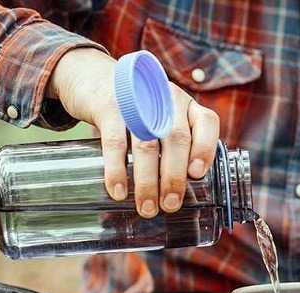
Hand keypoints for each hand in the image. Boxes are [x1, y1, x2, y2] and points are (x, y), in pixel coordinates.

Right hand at [45, 48, 219, 217]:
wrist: (93, 78)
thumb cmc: (135, 110)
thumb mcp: (160, 118)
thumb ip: (173, 146)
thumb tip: (179, 194)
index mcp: (184, 105)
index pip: (206, 122)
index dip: (205, 149)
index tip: (197, 175)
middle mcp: (165, 98)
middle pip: (176, 139)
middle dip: (174, 177)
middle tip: (170, 205)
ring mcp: (137, 101)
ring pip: (147, 145)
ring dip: (148, 181)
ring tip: (147, 208)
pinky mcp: (109, 107)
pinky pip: (115, 142)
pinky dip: (117, 170)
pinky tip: (119, 191)